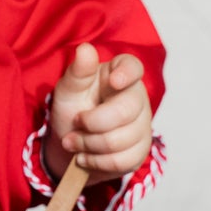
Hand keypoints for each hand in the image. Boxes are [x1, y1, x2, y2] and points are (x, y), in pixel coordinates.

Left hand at [47, 43, 153, 181]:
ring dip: (90, 145)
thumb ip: (78, 72)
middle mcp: (136, 97)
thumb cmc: (73, 108)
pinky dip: (97, 162)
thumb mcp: (68, 89)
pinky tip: (84, 157)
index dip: (127, 73)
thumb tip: (85, 49)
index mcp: (119, 74)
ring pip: (122, 140)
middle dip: (93, 123)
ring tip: (73, 142)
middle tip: (75, 123)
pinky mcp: (140, 150)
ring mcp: (142, 125)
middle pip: (126, 111)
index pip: (133, 67)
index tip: (113, 81)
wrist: (70, 143)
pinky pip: (124, 160)